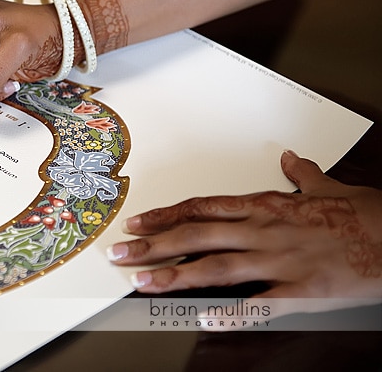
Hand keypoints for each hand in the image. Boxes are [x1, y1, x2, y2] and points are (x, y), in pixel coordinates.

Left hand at [108, 150, 381, 317]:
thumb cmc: (362, 212)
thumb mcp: (326, 185)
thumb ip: (300, 173)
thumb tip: (289, 158)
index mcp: (264, 205)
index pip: (201, 207)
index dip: (164, 215)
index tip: (136, 221)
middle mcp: (262, 230)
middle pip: (195, 235)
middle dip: (152, 244)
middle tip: (119, 253)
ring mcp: (278, 260)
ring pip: (215, 267)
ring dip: (175, 275)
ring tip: (142, 282)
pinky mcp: (300, 291)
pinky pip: (258, 304)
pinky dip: (230, 313)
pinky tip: (203, 318)